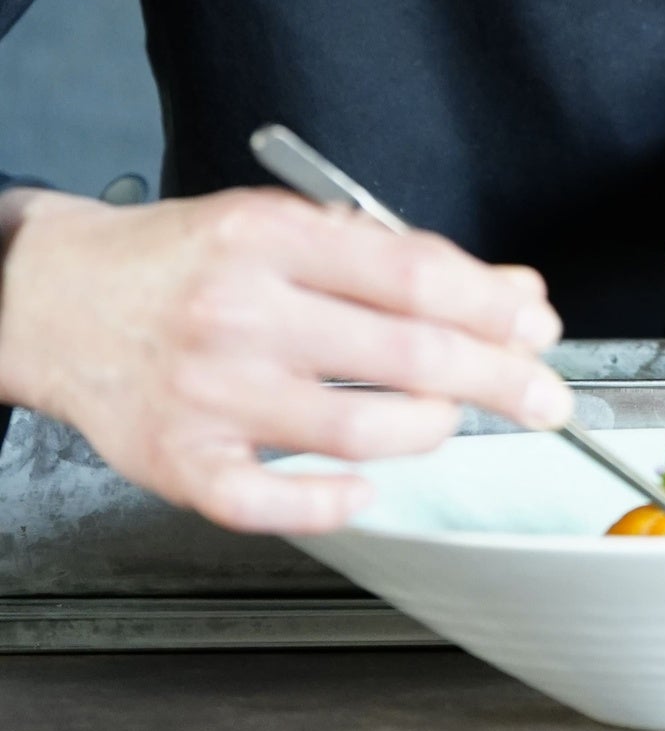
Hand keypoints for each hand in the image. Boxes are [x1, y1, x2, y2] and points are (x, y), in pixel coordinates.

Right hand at [0, 184, 568, 533]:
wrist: (55, 298)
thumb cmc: (182, 262)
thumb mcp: (284, 227)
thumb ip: (392, 259)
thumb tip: (507, 293)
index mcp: (268, 238)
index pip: (415, 275)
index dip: (493, 306)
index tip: (537, 325)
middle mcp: (238, 313)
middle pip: (404, 354)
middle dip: (497, 378)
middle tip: (543, 395)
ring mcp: (207, 393)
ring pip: (357, 429)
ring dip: (429, 430)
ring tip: (448, 419)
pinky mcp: (179, 463)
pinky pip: (270, 502)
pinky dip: (334, 502)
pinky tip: (368, 487)